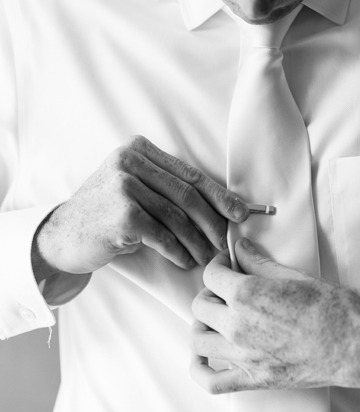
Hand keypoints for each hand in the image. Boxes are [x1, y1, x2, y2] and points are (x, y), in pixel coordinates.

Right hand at [32, 141, 254, 299]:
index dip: (220, 195)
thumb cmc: (105, 215)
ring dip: (197, 242)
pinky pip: (162, 235)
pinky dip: (178, 251)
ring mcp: (125, 186)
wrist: (65, 234)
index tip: (241, 214)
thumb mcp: (133, 189)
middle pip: (187, 195)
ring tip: (207, 258)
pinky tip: (185, 261)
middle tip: (227, 243)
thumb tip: (218, 208)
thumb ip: (165, 188)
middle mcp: (130, 161)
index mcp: (139, 150)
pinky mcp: (123, 214)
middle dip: (213, 222)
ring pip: (177, 217)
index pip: (189, 174)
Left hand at [190, 242, 359, 393]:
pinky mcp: (254, 379)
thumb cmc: (332, 309)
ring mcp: (244, 356)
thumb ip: (259, 263)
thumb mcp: (293, 276)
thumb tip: (240, 249)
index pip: (211, 274)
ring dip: (202, 326)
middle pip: (200, 306)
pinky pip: (211, 382)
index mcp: (247, 294)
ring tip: (216, 321)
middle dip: (211, 294)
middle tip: (226, 293)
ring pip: (198, 339)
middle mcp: (238, 326)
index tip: (228, 266)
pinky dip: (199, 370)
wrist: (354, 346)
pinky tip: (202, 358)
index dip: (218, 266)